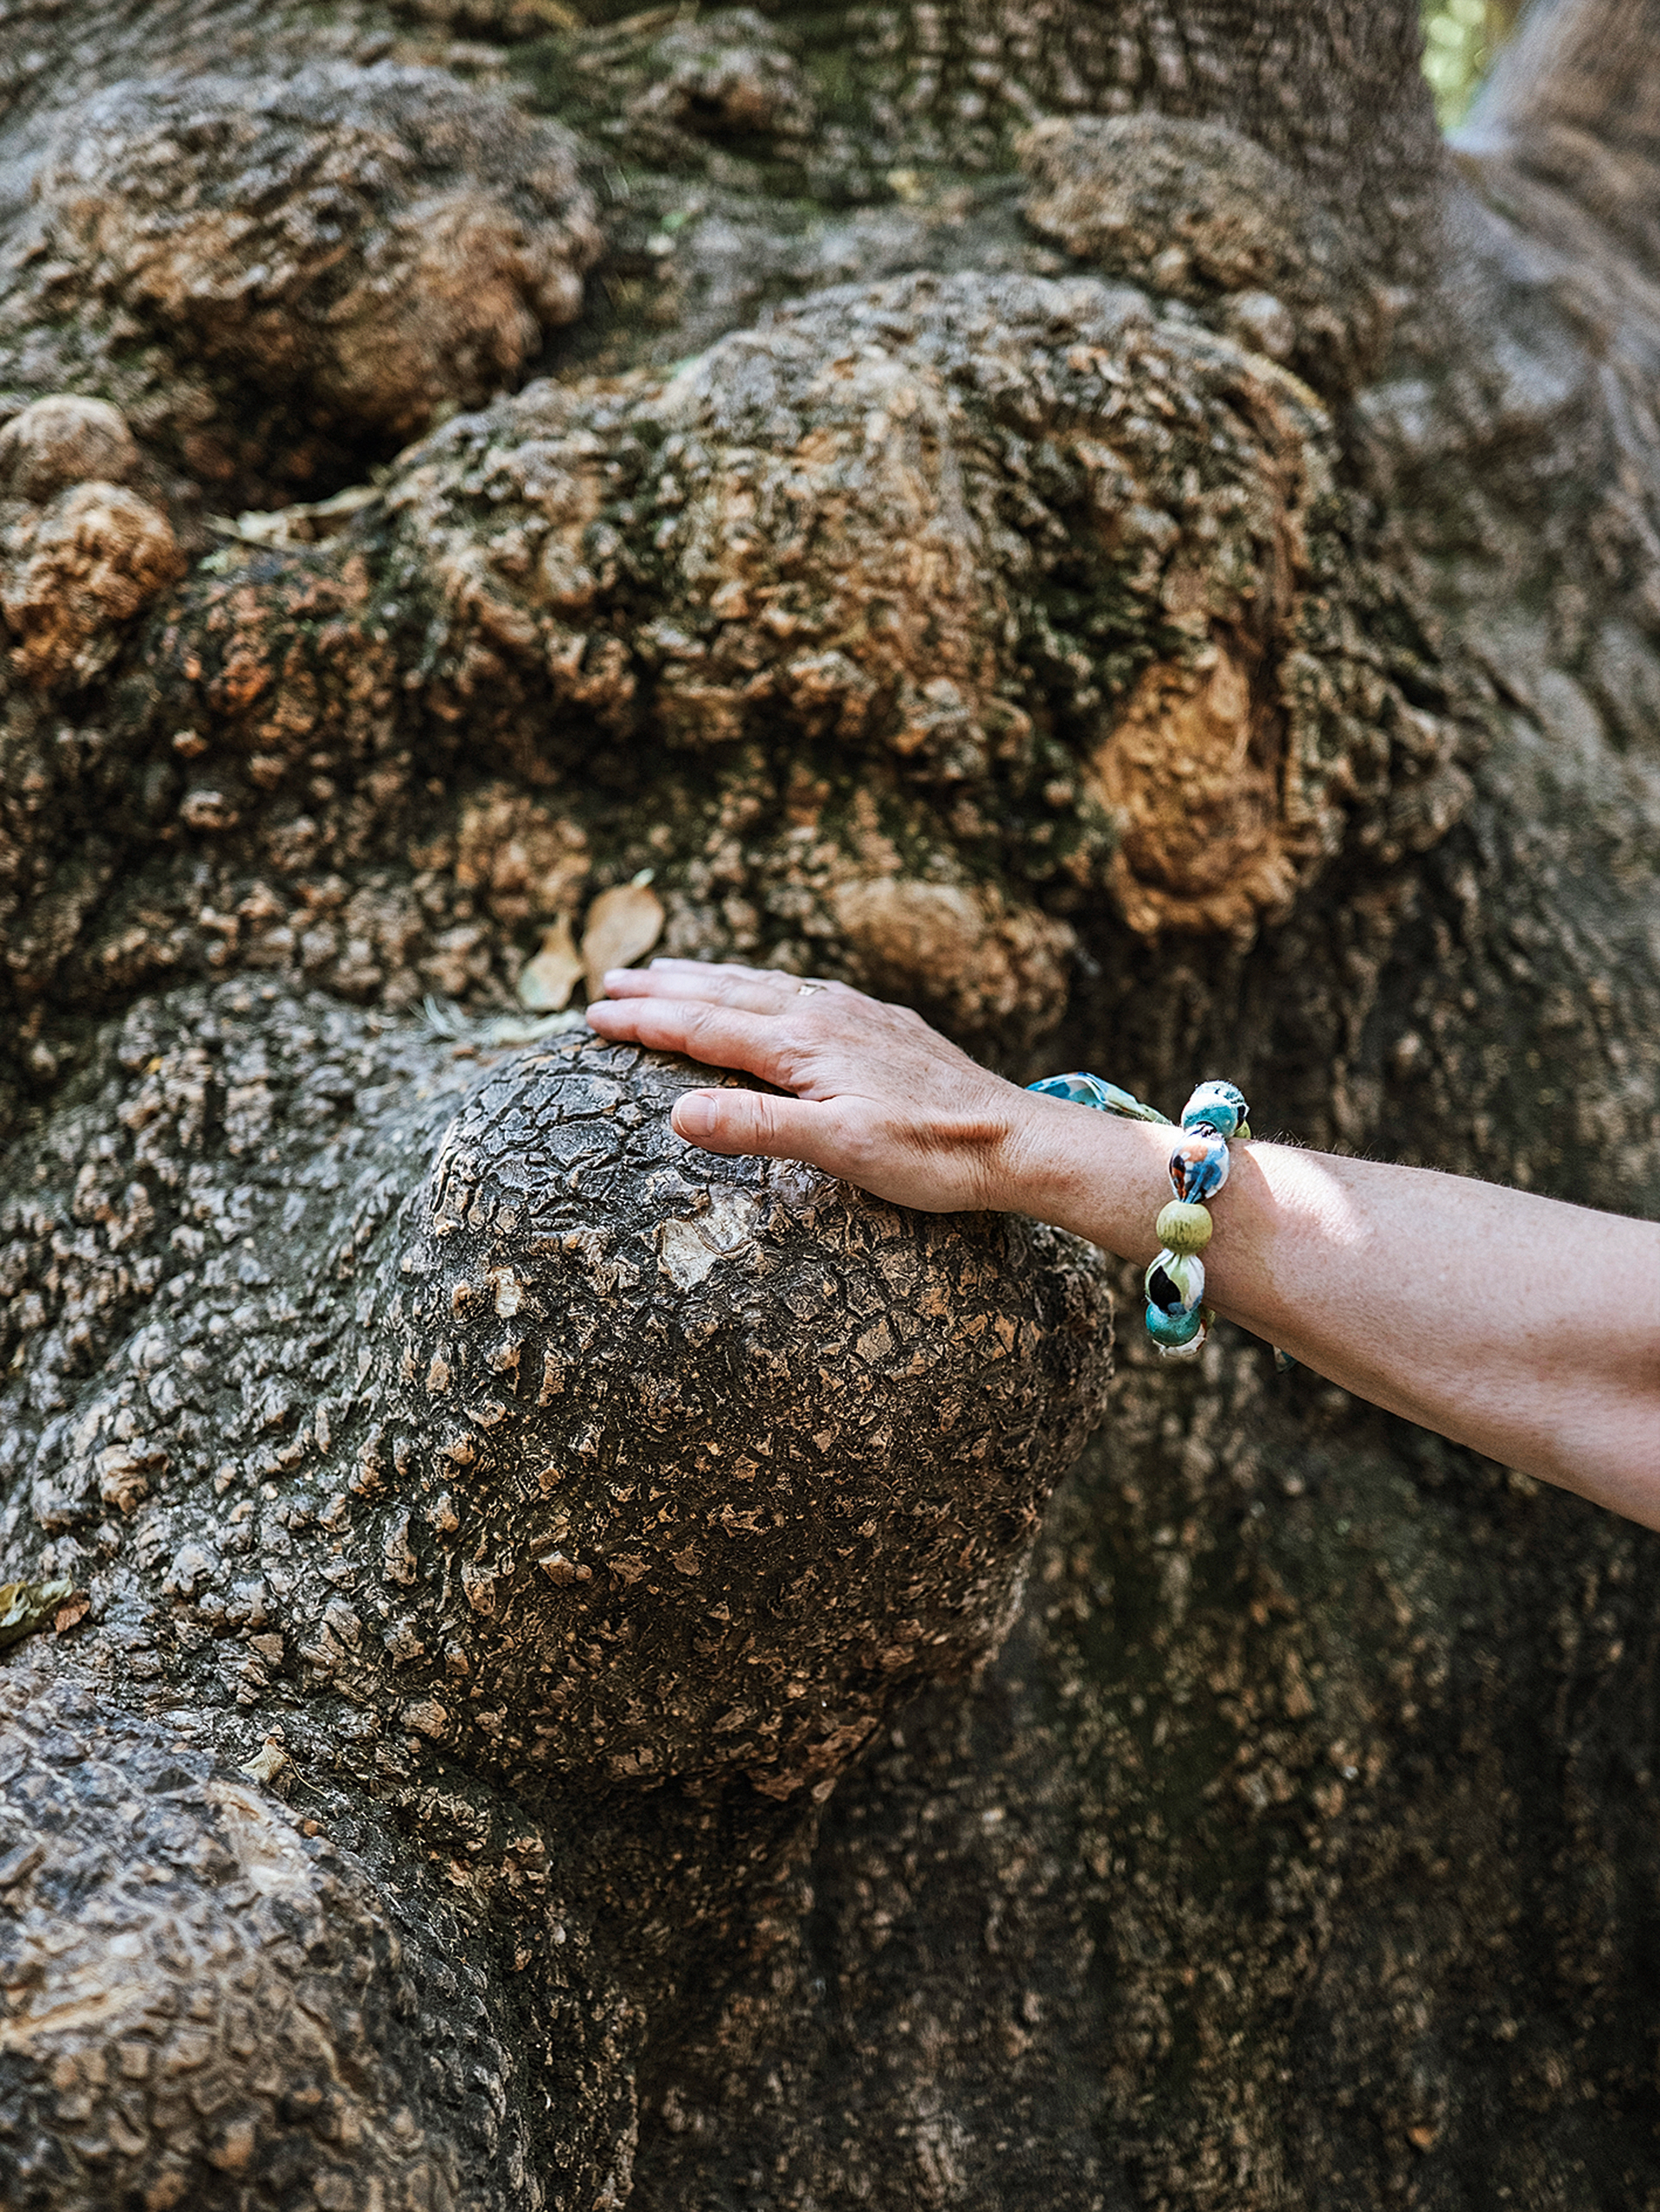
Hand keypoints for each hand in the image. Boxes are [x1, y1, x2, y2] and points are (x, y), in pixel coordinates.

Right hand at [584, 961, 1034, 1212]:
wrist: (1017, 1140)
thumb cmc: (931, 1155)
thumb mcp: (839, 1151)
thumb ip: (757, 1128)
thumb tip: (677, 1114)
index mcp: (804, 1045)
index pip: (704, 1027)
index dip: (646, 1022)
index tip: (593, 1016)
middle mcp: (826, 1015)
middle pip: (726, 994)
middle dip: (663, 988)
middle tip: (609, 982)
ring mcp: (858, 1015)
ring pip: (765, 985)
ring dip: (709, 978)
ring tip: (668, 972)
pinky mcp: (885, 1025)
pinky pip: (805, 990)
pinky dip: (764, 984)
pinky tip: (769, 989)